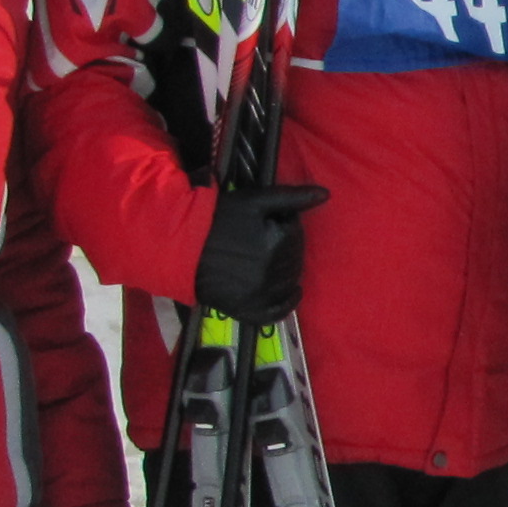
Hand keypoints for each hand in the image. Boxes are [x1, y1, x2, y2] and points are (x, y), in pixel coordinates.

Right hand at [192, 181, 326, 321]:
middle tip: (261, 239)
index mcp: (278, 243)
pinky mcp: (250, 310)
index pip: (296, 232)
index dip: (283, 223)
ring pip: (289, 281)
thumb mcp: (255, 201)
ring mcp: (262, 294)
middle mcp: (274, 272)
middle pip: (294, 257)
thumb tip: (326, 194)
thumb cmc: (218, 218)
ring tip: (265, 258)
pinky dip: (287, 303)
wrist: (181, 245)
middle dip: (285, 246)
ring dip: (286, 270)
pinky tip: (291, 292)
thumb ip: (292, 198)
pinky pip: (278, 312)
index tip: (266, 221)